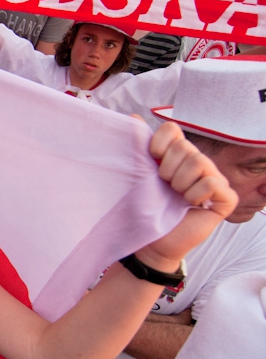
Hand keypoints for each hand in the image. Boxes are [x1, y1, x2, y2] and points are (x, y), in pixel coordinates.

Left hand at [136, 122, 236, 269]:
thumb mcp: (137, 174)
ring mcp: (215, 180)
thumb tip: (132, 117)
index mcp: (178, 154)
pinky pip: (212, 183)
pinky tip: (191, 205)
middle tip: (165, 187)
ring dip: (180, 183)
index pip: (172, 129)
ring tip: (176, 196)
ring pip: (199, 163)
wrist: (150, 241)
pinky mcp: (226, 199)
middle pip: (185, 147)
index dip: (157, 145)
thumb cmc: (144, 208)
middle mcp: (199, 163)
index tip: (151, 164)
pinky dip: (195, 195)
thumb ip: (137, 146)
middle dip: (167, 170)